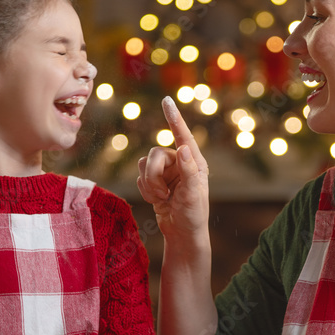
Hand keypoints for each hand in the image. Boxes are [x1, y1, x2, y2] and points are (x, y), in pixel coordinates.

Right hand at [137, 96, 209, 238]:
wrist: (182, 234)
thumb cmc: (193, 215)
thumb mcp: (193, 195)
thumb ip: (188, 171)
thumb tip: (185, 149)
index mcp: (194, 162)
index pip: (183, 136)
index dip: (174, 118)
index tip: (167, 100)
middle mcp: (180, 163)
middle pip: (154, 154)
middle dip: (153, 176)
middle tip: (161, 194)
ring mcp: (167, 171)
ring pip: (144, 164)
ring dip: (148, 185)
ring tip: (161, 199)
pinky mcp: (155, 181)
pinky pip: (139, 176)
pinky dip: (145, 190)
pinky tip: (157, 201)